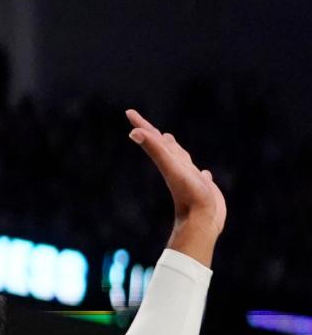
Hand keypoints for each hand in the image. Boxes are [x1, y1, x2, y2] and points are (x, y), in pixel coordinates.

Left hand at [127, 108, 225, 249]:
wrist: (202, 221)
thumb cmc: (188, 194)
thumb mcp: (171, 167)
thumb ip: (155, 149)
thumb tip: (133, 132)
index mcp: (168, 160)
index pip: (153, 138)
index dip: (141, 124)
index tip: (129, 113)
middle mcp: (177, 167)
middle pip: (165, 147)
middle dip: (156, 136)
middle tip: (147, 126)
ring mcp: (189, 178)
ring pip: (182, 160)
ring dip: (176, 151)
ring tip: (171, 143)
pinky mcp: (203, 188)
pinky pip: (201, 177)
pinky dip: (201, 173)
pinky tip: (204, 173)